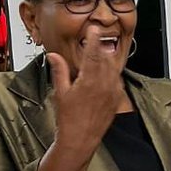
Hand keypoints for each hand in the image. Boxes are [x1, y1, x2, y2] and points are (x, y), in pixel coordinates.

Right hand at [35, 29, 128, 170]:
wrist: (80, 140)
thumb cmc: (68, 119)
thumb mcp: (60, 92)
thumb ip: (59, 71)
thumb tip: (54, 55)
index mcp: (89, 81)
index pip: (93, 54)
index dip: (94, 40)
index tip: (94, 29)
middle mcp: (104, 85)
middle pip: (106, 59)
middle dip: (101, 48)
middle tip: (97, 39)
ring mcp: (113, 93)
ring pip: (113, 69)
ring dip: (107, 60)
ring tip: (101, 53)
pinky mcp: (116, 100)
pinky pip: (117, 80)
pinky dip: (112, 73)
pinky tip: (106, 72)